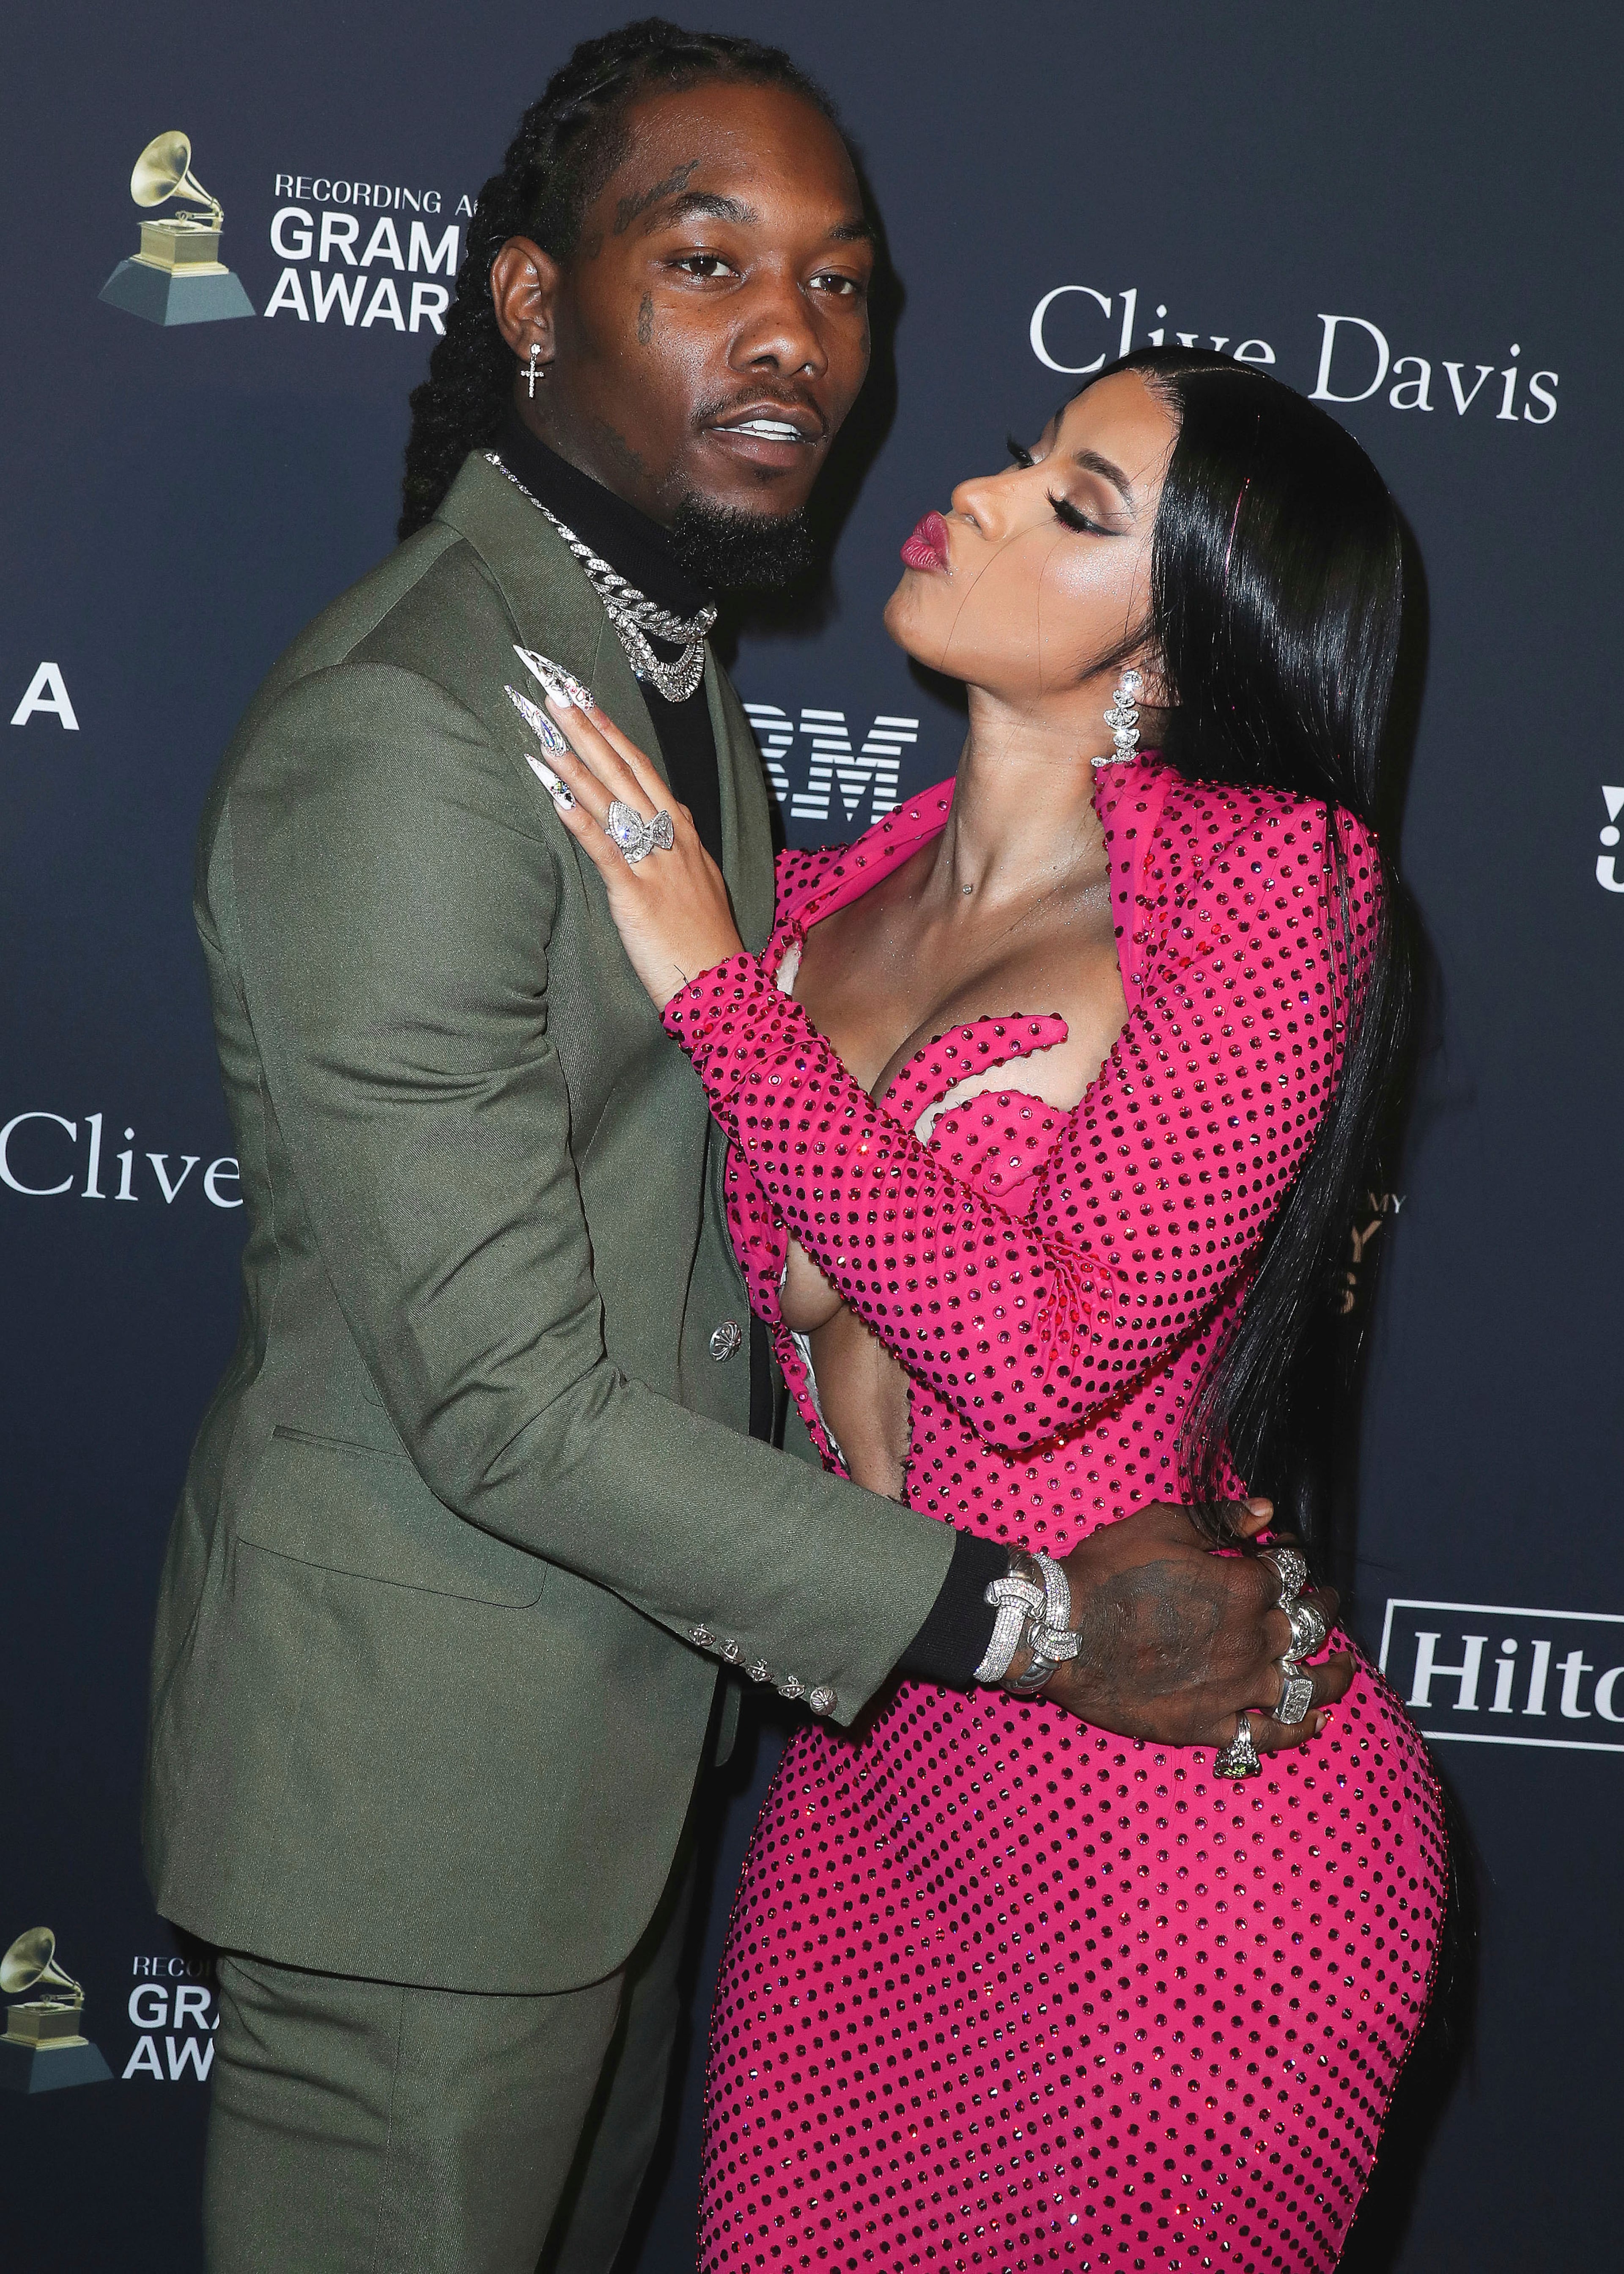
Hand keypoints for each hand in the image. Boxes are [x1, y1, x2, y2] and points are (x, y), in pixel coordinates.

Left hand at [529, 678, 743, 1006]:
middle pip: (624, 771)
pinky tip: (555, 795)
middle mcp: (669, 838)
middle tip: (555, 691)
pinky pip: (605, 850)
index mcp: (682, 832)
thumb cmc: (704, 941)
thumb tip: (655, 821)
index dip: (611, 733)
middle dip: (588, 729)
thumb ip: (673, 847)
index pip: (642, 769)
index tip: (584, 700)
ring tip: (544, 728)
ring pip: (612, 801)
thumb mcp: (695, 882)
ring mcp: (654, 864)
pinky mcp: (637, 896)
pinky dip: (579, 819)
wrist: (723, 987)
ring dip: (575, 761)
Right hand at [1038, 1498, 1351, 1755]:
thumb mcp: (1160, 1525)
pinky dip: (1299, 1729)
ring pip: (1305, 1684)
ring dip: (1333, 1675)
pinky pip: (1269, 1734)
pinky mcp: (1210, 1723)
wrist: (1060, 1631)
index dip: (1289, 1558)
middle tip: (1328, 1601)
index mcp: (1242, 1587)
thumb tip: (1264, 1510)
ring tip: (1346, 1668)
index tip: (1286, 1555)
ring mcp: (1235, 1686)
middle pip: (1306, 1624)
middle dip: (1322, 1608)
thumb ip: (1218, 1519)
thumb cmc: (1106, 1573)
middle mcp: (1251, 1639)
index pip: (1286, 1570)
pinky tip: (1316, 1722)